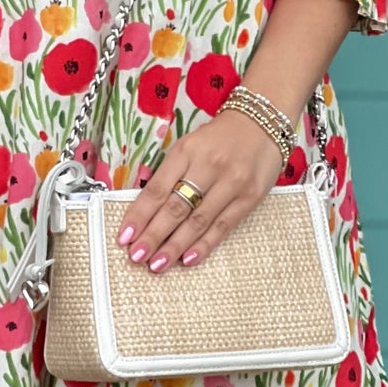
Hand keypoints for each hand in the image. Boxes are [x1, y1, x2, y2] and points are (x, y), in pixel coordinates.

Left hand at [115, 110, 288, 272]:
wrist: (262, 123)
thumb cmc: (219, 138)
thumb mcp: (190, 146)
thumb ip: (171, 174)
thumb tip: (146, 210)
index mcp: (186, 151)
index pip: (158, 189)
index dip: (139, 215)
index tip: (124, 236)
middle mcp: (208, 166)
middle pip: (176, 207)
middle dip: (153, 235)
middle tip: (137, 256)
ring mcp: (231, 183)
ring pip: (198, 220)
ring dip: (175, 246)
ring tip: (157, 264)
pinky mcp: (250, 197)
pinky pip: (223, 226)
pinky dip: (205, 244)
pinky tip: (188, 258)